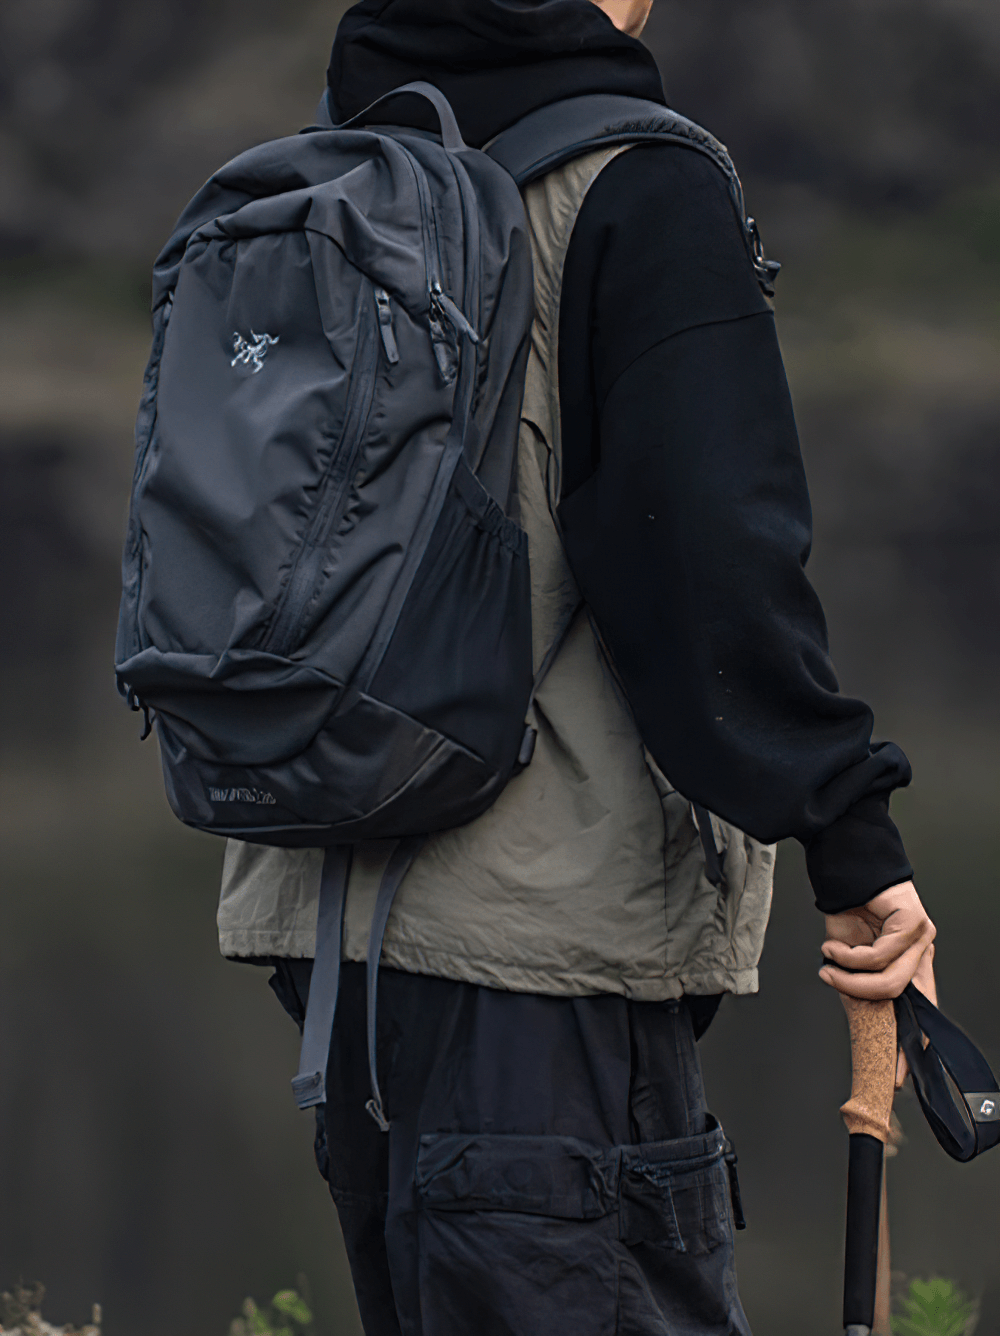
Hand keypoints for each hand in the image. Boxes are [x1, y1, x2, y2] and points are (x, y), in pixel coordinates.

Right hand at [819, 881, 936, 1086]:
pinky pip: (879, 957)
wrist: (845, 869)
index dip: (911, 1043)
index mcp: (911, 964)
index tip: (897, 1074)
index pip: (920, 1010)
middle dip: (879, 1015)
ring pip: (891, 982)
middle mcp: (922, 952)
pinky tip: (833, 946)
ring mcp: (921, 937)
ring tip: (829, 967)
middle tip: (847, 1005)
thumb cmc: (848, 908)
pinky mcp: (913, 922)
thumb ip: (857, 985)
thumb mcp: (849, 956)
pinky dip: (849, 957)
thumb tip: (856, 1019)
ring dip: (851, 979)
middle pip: (909, 1000)